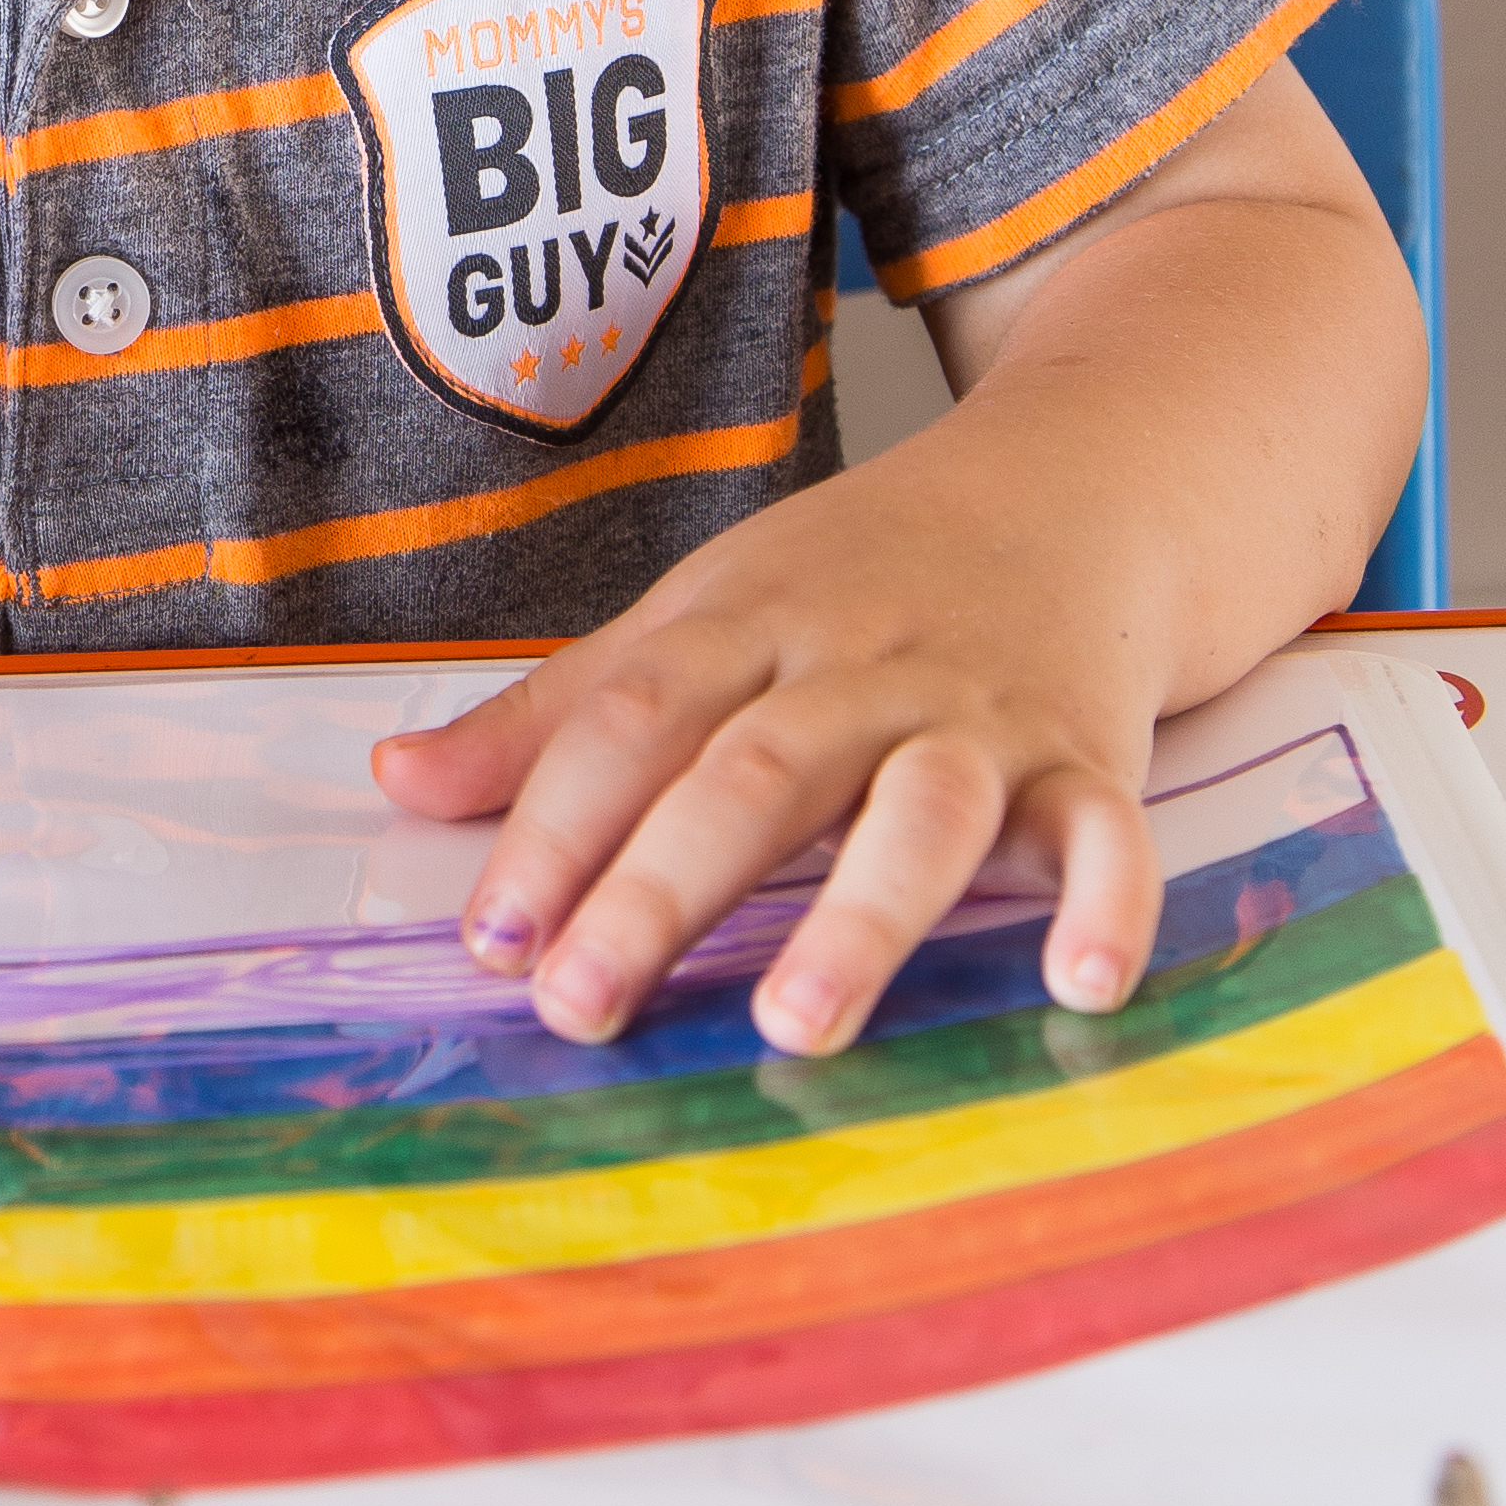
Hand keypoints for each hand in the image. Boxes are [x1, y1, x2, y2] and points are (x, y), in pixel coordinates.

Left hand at [371, 440, 1163, 1059]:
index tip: (490, 939)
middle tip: (581, 1004)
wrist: (1070, 485)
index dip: (551, 826)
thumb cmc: (857, 577)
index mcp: (744, 626)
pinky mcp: (1090, 757)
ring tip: (794, 1019)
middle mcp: (857, 669)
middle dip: (660, 892)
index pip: (631, 722)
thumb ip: (556, 714)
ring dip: (858, 915)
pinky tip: (1080, 979)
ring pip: (919, 809)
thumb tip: (399, 783)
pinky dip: (1106, 901)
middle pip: (751, 774)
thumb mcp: (698, 615)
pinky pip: (1106, 828)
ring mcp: (979, 715)